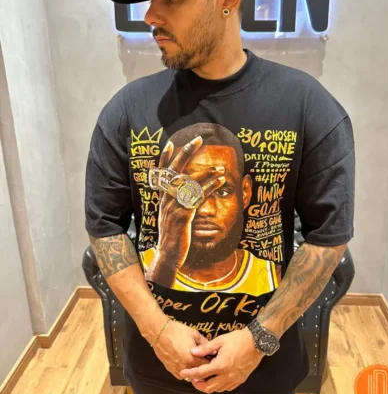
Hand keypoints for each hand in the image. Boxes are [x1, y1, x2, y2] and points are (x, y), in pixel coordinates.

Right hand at [147, 136, 225, 286]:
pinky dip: (209, 187)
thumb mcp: (171, 214)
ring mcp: (173, 206)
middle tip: (197, 139)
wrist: (168, 254)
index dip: (165, 157)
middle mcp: (166, 198)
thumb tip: (185, 189)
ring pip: (189, 182)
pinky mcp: (182, 215)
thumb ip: (176, 200)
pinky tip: (220, 181)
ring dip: (206, 172)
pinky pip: (197, 197)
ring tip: (220, 167)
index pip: (161, 172)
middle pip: (175, 170)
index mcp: (163, 197)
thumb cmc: (174, 233)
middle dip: (186, 152)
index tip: (170, 142)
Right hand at [153, 320, 210, 379]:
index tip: (212, 357)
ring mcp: (177, 370)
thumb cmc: (178, 332)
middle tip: (204, 358)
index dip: (210, 361)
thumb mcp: (195, 334)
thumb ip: (205, 344)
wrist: (160, 333)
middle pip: (199, 372)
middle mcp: (185, 368)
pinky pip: (181, 375)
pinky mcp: (170, 370)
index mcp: (192, 360)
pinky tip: (186, 363)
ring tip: (195, 360)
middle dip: (203, 366)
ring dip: (194, 370)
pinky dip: (186, 371)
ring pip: (190, 375)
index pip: (207, 366)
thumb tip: (213, 350)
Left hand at [180, 328, 263, 393]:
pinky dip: (219, 386)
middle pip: (208, 387)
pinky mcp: (240, 380)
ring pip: (218, 389)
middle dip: (198, 385)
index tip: (183, 373)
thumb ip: (206, 348)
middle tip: (193, 379)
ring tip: (203, 379)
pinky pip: (227, 388)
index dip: (190, 374)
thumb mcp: (220, 341)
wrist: (256, 342)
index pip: (201, 373)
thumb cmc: (237, 339)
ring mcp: (234, 379)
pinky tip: (217, 380)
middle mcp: (226, 376)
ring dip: (208, 386)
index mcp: (220, 365)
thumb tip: (192, 352)